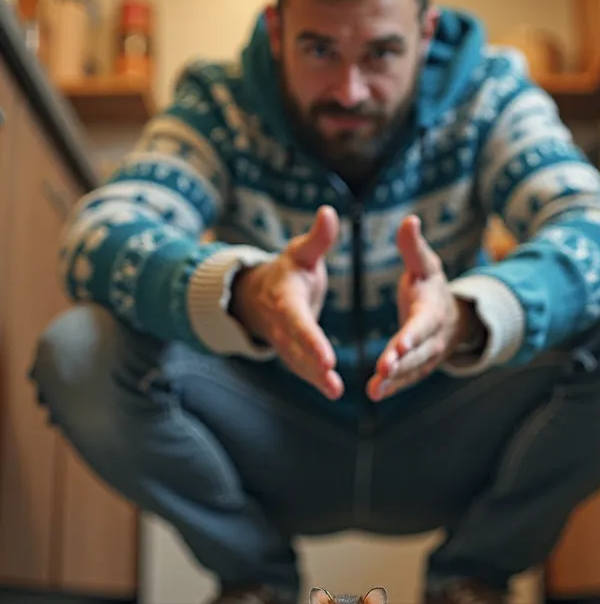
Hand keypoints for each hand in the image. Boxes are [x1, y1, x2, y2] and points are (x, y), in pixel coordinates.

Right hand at [230, 205, 343, 399]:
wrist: (259, 294)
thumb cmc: (289, 270)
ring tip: (336, 391)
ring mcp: (283, 342)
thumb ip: (318, 239)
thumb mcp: (301, 253)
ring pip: (298, 363)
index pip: (299, 321)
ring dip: (315, 378)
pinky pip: (302, 369)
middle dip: (313, 365)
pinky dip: (315, 381)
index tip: (327, 357)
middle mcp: (281, 324)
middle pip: (297, 348)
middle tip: (332, 379)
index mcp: (285, 299)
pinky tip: (334, 392)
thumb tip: (329, 212)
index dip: (311, 340)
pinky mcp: (289, 353)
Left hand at [367, 215, 476, 400]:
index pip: (421, 325)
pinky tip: (375, 393)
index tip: (397, 346)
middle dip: (400, 363)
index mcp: (432, 311)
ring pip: (411, 370)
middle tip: (382, 371)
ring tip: (374, 388)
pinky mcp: (420, 368)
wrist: (452, 315)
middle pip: (417, 353)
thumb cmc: (431, 286)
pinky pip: (407, 380)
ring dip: (394, 380)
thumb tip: (409, 220)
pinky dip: (392, 387)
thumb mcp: (426, 264)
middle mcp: (433, 338)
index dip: (411, 336)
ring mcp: (428, 356)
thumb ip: (413, 247)